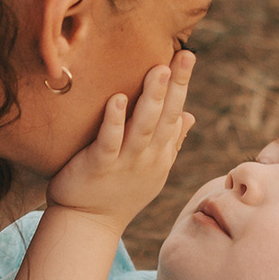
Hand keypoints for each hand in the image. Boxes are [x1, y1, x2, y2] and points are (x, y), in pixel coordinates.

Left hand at [44, 52, 194, 228]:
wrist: (89, 223)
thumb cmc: (118, 192)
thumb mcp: (152, 168)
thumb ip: (170, 141)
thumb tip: (189, 114)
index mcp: (160, 153)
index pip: (175, 112)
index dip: (182, 84)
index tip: (187, 55)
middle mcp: (147, 156)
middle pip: (165, 117)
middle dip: (175, 86)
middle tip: (183, 55)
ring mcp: (124, 162)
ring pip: (142, 127)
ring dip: (151, 98)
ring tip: (158, 70)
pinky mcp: (99, 167)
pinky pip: (109, 142)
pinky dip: (114, 121)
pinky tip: (116, 99)